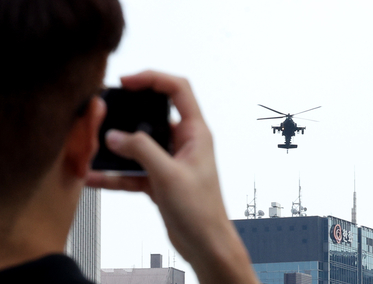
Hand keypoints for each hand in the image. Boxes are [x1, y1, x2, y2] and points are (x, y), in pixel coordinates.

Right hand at [86, 71, 257, 283]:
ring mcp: (170, 161)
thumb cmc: (201, 210)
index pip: (178, 90)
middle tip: (103, 114)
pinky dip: (116, 173)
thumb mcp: (169, 175)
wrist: (205, 243)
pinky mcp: (160, 179)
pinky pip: (134, 170)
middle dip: (127, 114)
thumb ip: (142, 150)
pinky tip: (96, 176)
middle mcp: (183, 142)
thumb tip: (115, 136)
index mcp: (196, 133)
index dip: (153, 79)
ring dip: (118, 147)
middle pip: (153, 115)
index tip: (127, 82)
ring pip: (140, 145)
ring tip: (93, 147)